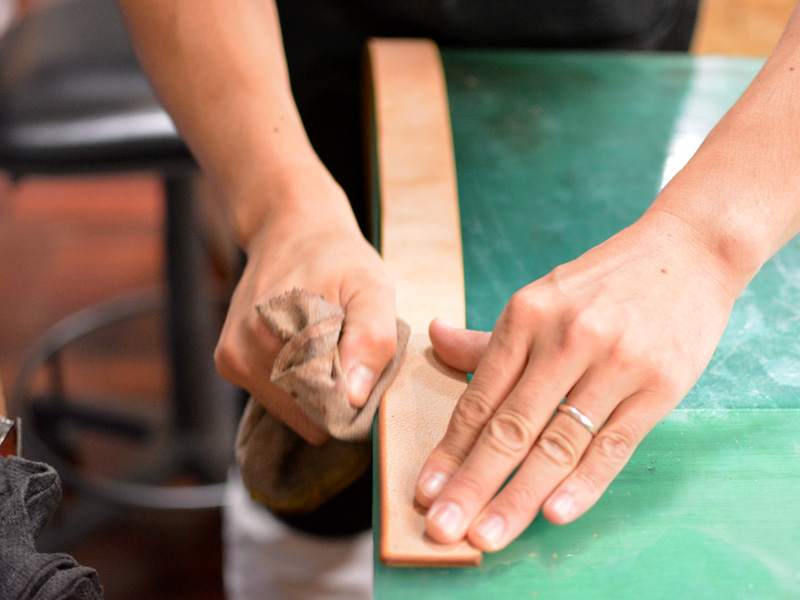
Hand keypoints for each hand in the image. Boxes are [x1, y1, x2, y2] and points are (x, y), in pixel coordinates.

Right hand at [214, 182, 396, 444]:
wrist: (290, 229)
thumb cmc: (338, 259)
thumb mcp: (372, 287)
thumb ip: (371, 338)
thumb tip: (353, 398)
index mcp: (285, 330)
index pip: (327, 407)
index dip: (356, 397)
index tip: (366, 365)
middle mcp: (248, 350)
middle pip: (308, 415)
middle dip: (336, 393)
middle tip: (348, 348)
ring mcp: (233, 359)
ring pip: (293, 412)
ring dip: (316, 389)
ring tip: (326, 344)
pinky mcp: (228, 363)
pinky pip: (277, 400)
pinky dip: (297, 384)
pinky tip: (304, 346)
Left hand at [415, 210, 739, 550]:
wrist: (687, 252)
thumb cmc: (603, 282)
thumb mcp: (541, 298)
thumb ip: (490, 338)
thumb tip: (435, 340)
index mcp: (527, 315)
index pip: (480, 396)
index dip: (450, 448)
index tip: (425, 490)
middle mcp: (566, 338)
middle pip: (511, 426)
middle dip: (473, 483)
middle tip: (441, 528)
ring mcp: (615, 363)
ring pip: (558, 443)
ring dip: (520, 496)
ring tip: (488, 535)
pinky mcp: (659, 386)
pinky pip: (614, 444)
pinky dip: (584, 483)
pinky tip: (553, 513)